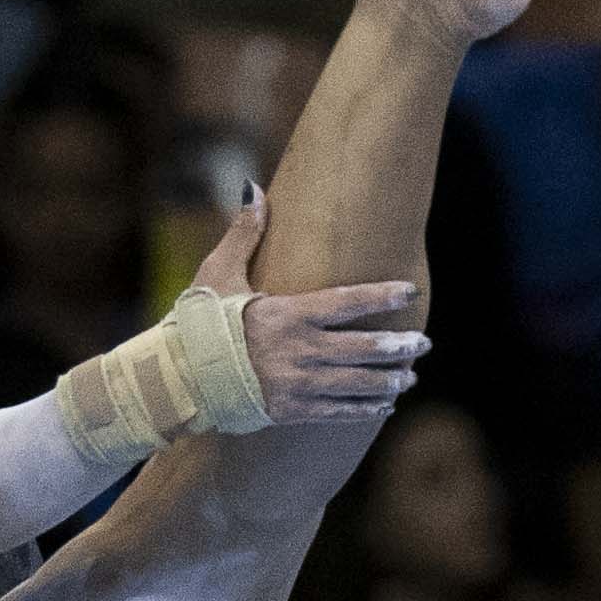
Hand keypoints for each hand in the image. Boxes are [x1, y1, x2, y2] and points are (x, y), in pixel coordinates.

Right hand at [191, 192, 427, 424]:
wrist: (177, 378)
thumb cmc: (198, 323)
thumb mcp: (218, 272)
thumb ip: (245, 233)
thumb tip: (253, 188)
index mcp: (286, 314)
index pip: (347, 302)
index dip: (382, 297)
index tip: (410, 292)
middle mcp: (297, 350)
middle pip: (361, 348)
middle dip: (398, 347)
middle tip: (423, 344)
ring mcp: (295, 384)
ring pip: (355, 383)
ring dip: (387, 381)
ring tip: (410, 377)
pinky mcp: (288, 411)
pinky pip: (336, 412)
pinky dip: (363, 409)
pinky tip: (383, 404)